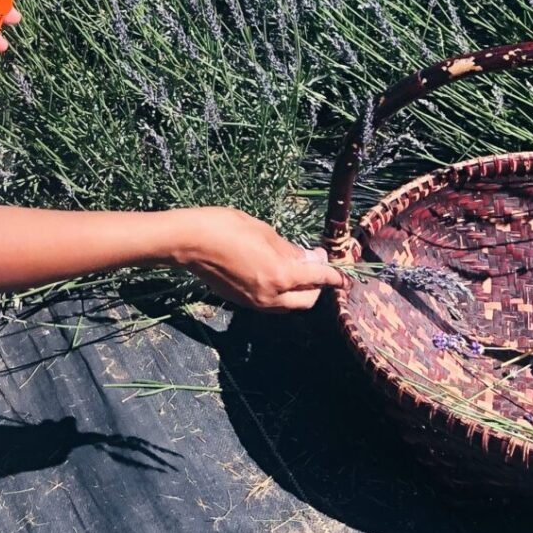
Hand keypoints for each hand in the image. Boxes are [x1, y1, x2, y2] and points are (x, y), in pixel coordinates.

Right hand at [171, 207, 346, 310]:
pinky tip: (272, 272)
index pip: (319, 279)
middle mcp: (271, 296)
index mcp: (281, 276)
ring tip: (294, 266)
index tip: (343, 273)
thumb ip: (290, 249)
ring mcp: (255, 303)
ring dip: (298, 291)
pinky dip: (280, 291)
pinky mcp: (242, 302)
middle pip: (307, 300)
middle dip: (317, 286)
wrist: (188, 242)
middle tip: (315, 264)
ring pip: (289, 304)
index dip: (334, 275)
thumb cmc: (226, 227)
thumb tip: (310, 259)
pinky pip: (271, 302)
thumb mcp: (264, 231)